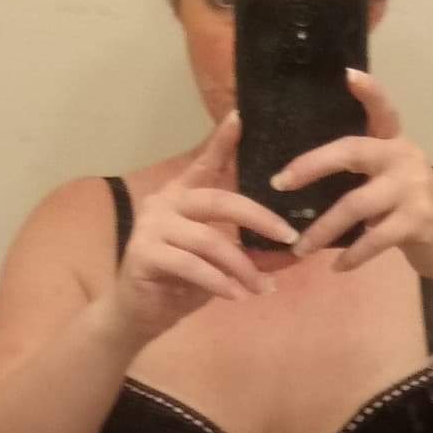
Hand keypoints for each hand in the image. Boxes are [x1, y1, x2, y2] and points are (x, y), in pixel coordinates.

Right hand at [106, 115, 295, 342]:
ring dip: (242, 266)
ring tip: (264, 288)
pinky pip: (192, 266)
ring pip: (209, 240)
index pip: (205, 164)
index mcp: (182, 195)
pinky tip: (238, 296)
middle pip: (218, 200)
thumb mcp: (222, 266)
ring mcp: (151, 227)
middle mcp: (164, 202)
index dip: (222, 142)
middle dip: (259, 219)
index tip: (240, 117)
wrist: (139, 315)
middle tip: (289, 236)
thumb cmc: (181, 284)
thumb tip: (293, 252)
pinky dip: (219, 282)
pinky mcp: (144, 254)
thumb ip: (251, 254)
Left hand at [281, 72, 432, 275]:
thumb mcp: (391, 181)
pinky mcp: (419, 220)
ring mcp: (414, 187)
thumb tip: (303, 177)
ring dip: (322, 230)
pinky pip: (374, 238)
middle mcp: (406, 157)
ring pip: (355, 205)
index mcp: (396, 143)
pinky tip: (337, 267)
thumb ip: (363, 172)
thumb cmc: (411, 211)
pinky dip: (352, 255)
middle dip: (311, 166)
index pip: (382, 111)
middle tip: (280, 183)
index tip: (349, 74)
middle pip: (351, 153)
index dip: (369, 92)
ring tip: (300, 249)